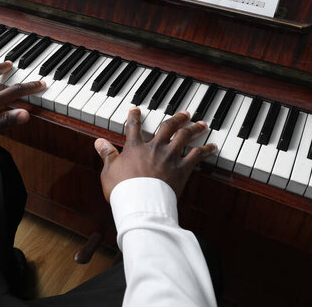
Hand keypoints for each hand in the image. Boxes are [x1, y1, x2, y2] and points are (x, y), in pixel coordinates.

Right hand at [95, 108, 216, 200]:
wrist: (141, 203)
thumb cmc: (123, 190)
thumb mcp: (109, 171)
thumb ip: (107, 154)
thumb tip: (99, 142)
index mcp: (135, 147)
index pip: (134, 127)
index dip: (134, 116)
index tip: (136, 109)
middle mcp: (154, 147)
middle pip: (167, 127)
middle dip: (176, 118)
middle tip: (184, 113)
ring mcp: (170, 156)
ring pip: (185, 136)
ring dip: (194, 128)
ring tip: (201, 123)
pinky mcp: (182, 168)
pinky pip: (197, 156)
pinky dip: (206, 150)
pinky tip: (213, 146)